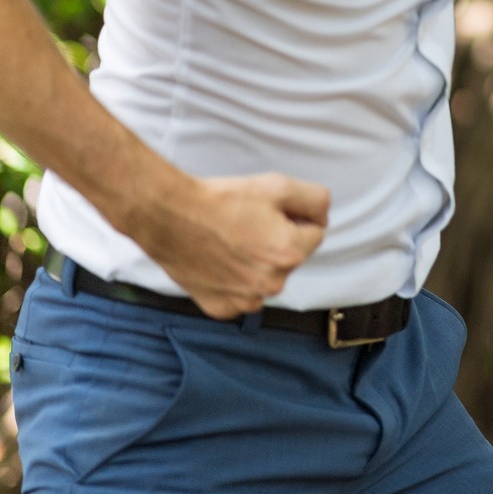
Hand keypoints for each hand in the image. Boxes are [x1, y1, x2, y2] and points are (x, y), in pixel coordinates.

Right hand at [132, 172, 329, 318]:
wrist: (169, 216)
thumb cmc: (222, 200)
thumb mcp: (278, 185)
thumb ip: (316, 200)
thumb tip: (323, 219)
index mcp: (290, 254)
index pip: (314, 233)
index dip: (294, 218)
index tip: (268, 213)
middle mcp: (270, 284)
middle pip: (291, 258)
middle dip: (277, 242)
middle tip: (246, 225)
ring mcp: (244, 301)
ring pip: (267, 278)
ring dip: (257, 264)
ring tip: (230, 242)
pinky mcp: (220, 308)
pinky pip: (241, 296)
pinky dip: (234, 282)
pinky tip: (218, 262)